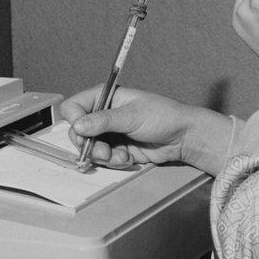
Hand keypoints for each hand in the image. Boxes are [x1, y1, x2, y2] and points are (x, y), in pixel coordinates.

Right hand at [60, 86, 189, 167]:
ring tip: (119, 156)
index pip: (74, 106)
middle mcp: (104, 114)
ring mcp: (110, 132)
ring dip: (102, 155)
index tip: (83, 132)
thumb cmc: (162, 116)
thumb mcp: (131, 116)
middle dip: (89, 144)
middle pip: (78, 131)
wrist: (183, 137)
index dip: (74, 120)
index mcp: (105, 97)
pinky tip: (127, 158)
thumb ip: (103, 121)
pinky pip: (104, 158)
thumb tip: (78, 125)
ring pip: (90, 147)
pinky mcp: (117, 148)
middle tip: (102, 152)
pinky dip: (113, 161)